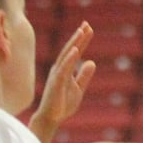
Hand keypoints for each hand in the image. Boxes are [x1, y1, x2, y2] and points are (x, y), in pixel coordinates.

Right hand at [29, 22, 96, 142]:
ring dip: (74, 43)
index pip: (75, 52)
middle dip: (78, 37)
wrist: (51, 119)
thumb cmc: (62, 104)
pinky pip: (64, 69)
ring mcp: (57, 75)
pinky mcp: (56, 83)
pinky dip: (70, 59)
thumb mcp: (78, 88)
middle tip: (86, 24)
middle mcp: (60, 69)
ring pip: (66, 56)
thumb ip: (84, 76)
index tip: (88, 27)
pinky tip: (76, 50)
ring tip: (82, 31)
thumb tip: (92, 62)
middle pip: (70, 49)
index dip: (82, 40)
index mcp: (65, 69)